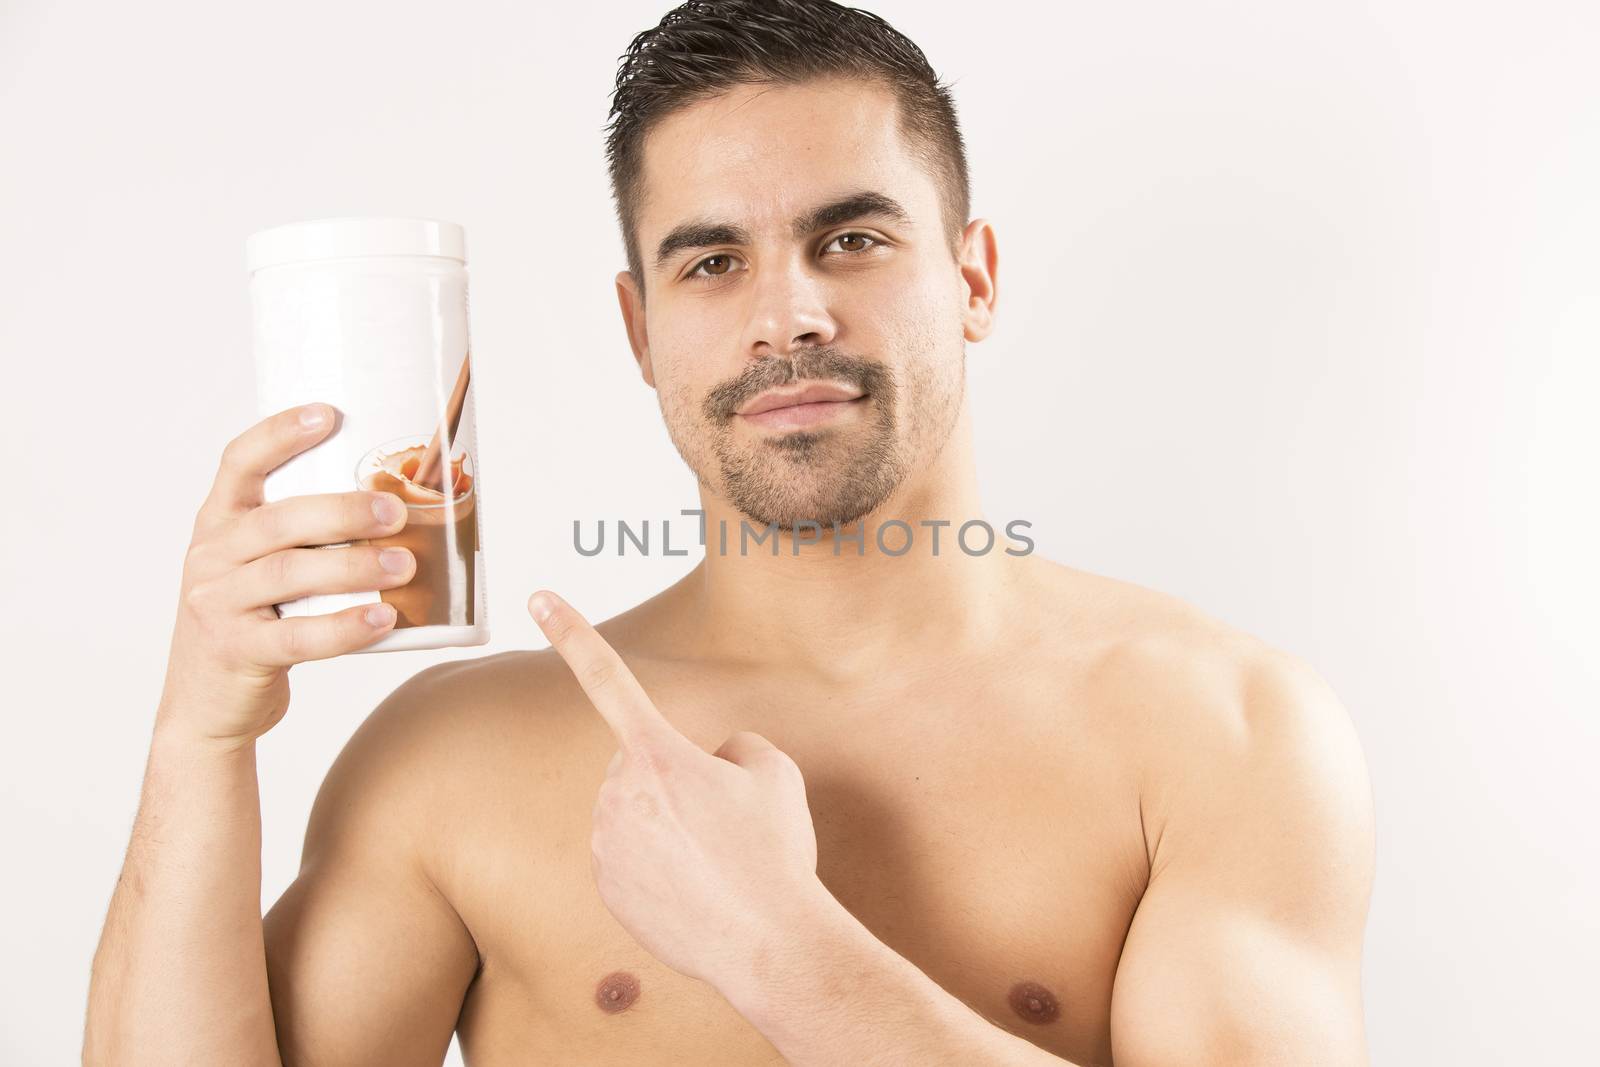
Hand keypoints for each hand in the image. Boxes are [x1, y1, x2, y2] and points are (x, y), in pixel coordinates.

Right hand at [159, 403, 416, 747]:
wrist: (206, 707)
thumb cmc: (256, 622)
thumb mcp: (260, 569)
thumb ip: (305, 538)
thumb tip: (402, 501)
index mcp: (218, 523)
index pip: (238, 463)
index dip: (279, 433)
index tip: (328, 413)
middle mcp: (211, 557)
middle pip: (279, 520)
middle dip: (343, 511)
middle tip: (396, 510)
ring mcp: (218, 605)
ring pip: (290, 574)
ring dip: (354, 566)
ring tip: (406, 564)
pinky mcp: (238, 652)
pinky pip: (298, 637)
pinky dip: (345, 627)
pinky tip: (384, 618)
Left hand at [528, 589, 828, 992]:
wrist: (769, 945)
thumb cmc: (775, 855)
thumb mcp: (776, 773)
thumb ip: (735, 746)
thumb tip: (710, 763)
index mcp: (659, 754)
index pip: (609, 678)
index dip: (572, 632)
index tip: (537, 596)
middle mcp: (619, 794)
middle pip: (642, 765)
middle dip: (676, 780)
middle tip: (726, 822)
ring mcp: (607, 845)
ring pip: (635, 811)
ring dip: (669, 824)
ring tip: (716, 862)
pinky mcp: (606, 888)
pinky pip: (629, 856)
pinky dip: (658, 866)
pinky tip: (695, 890)